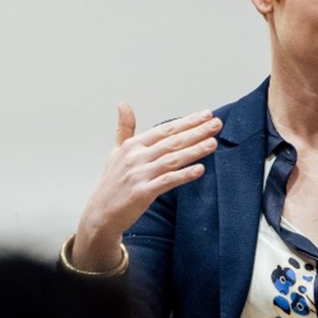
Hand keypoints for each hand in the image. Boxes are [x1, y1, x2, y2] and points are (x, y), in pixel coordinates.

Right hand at [73, 104, 220, 268]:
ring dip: (195, 150)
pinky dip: (184, 175)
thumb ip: (124, 128)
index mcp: (132, 145)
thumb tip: (123, 104)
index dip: (187, 121)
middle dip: (197, 131)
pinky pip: (168, 181)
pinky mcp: (143, 192)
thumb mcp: (116, 151)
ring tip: (213, 142)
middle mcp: (136, 157)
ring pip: (173, 159)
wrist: (101, 213)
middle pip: (172, 141)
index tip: (205, 115)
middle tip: (216, 123)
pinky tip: (200, 169)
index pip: (165, 130)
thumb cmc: (112, 182)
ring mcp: (139, 175)